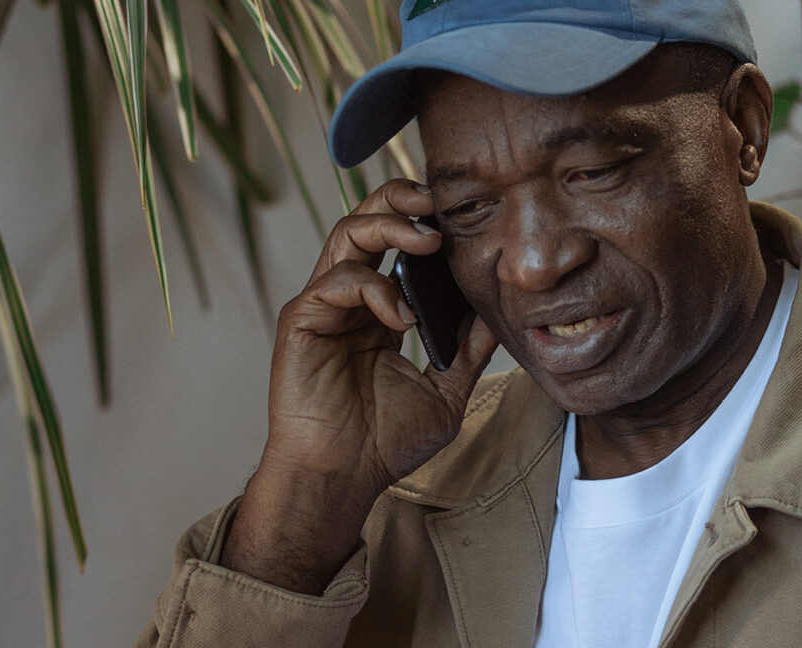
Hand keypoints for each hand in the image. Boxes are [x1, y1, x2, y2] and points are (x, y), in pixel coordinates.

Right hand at [222, 179, 498, 593]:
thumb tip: (499, 316)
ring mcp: (322, 307)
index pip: (394, 245)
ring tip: (427, 240)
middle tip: (437, 201)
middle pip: (364, 221)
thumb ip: (467, 352)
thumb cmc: (383, 444)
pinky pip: (335, 280)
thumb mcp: (444, 392)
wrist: (342, 479)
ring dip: (389, 226)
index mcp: (376, 312)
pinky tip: (400, 317)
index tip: (461, 217)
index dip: (423, 221)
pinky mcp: (301, 321)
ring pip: (345, 234)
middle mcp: (347, 301)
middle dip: (400, 199)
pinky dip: (373, 287)